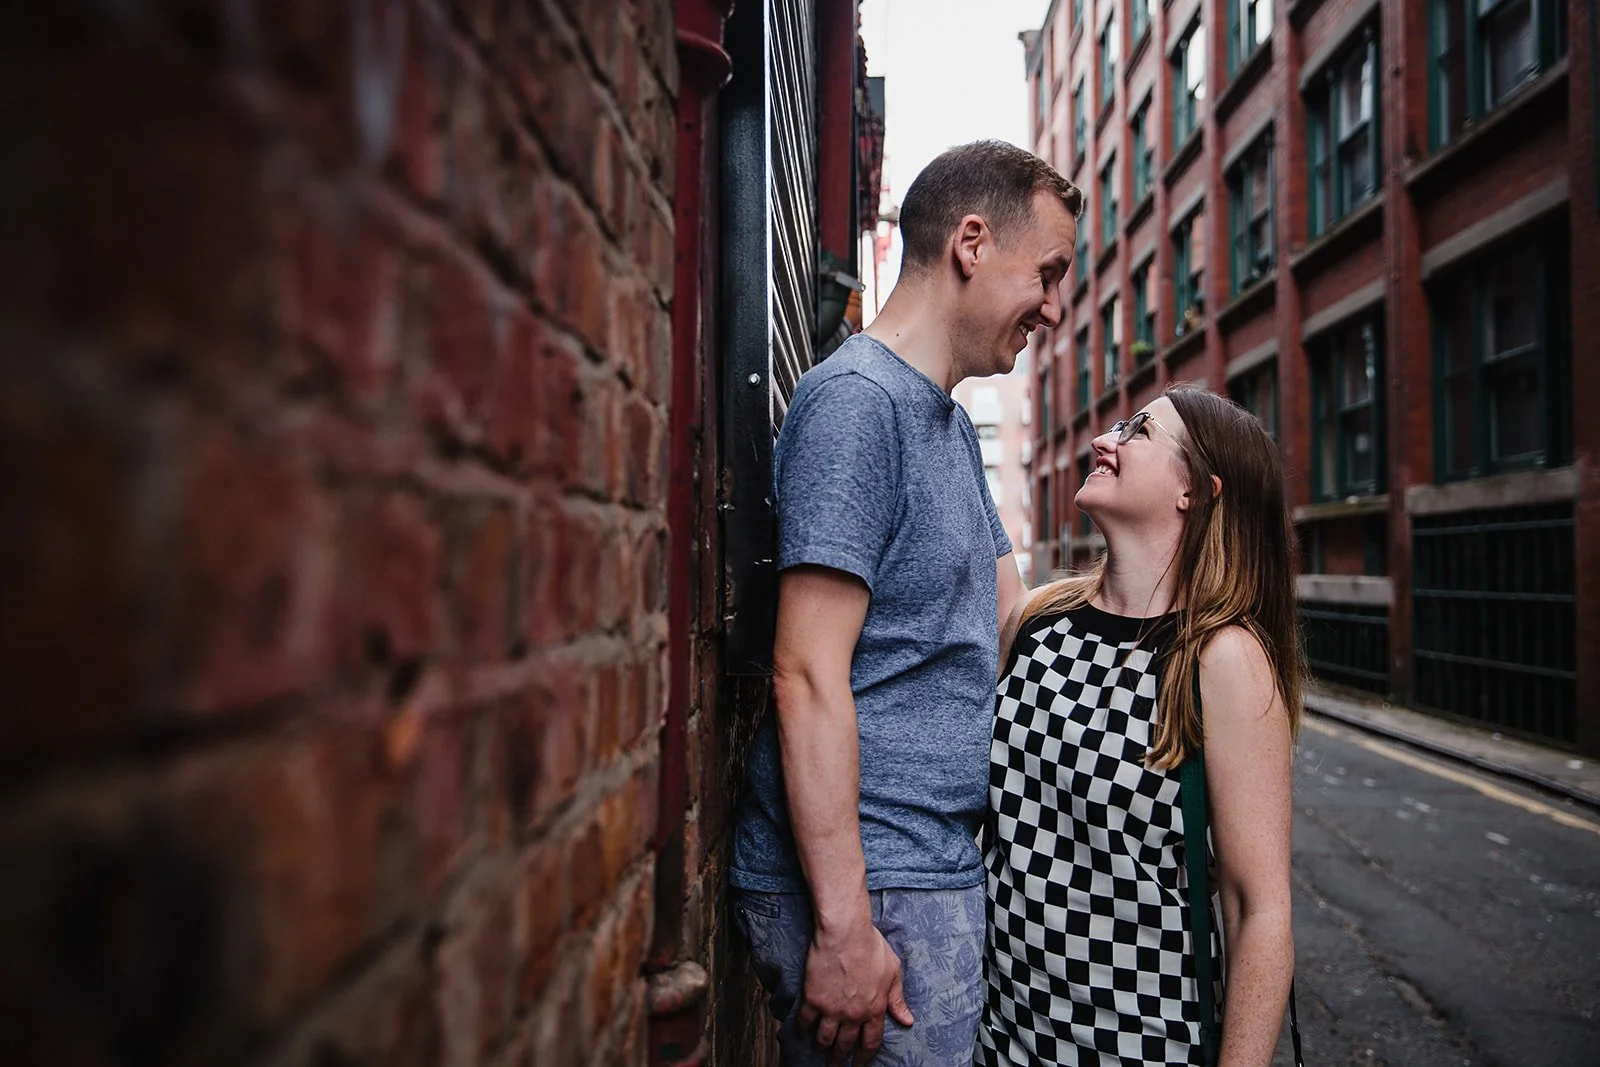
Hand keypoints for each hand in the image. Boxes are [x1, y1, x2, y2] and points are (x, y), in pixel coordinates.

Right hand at [797, 916, 914, 1063]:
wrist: (845, 932)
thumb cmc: (871, 947)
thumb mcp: (893, 972)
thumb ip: (898, 999)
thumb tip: (907, 1020)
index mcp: (874, 1009)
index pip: (871, 1043)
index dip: (865, 1057)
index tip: (860, 1065)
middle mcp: (853, 1014)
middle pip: (845, 1045)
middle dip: (840, 1059)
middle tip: (836, 1066)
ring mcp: (832, 1009)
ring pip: (825, 1038)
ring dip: (822, 1047)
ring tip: (820, 1050)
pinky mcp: (813, 999)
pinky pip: (806, 1022)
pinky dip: (802, 1029)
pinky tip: (802, 1032)